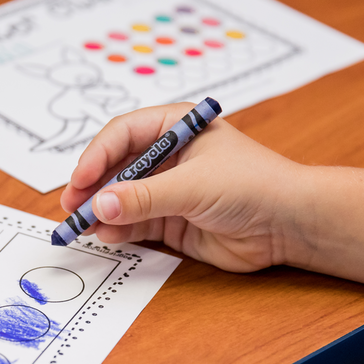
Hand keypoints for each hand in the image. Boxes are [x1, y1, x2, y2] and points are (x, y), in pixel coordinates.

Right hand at [62, 103, 308, 271]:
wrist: (290, 225)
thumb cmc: (254, 186)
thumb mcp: (193, 186)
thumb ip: (144, 198)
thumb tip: (100, 206)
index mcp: (177, 127)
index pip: (124, 134)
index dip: (97, 155)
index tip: (81, 180)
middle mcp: (170, 156)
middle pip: (116, 167)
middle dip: (93, 187)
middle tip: (72, 206)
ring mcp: (170, 189)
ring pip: (122, 198)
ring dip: (102, 212)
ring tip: (85, 227)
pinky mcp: (173, 221)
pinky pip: (135, 224)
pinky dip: (118, 230)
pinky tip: (106, 236)